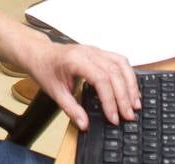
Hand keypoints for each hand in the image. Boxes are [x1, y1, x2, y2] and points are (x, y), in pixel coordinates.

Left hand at [18, 40, 138, 130]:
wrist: (39, 53)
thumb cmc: (45, 68)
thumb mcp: (54, 92)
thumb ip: (71, 109)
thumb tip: (84, 124)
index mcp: (76, 60)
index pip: (101, 79)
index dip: (109, 100)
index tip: (113, 116)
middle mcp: (88, 52)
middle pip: (114, 72)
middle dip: (123, 96)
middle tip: (127, 115)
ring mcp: (95, 50)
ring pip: (121, 64)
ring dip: (130, 85)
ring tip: (135, 104)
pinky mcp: (99, 52)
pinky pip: (119, 60)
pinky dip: (128, 75)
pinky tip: (131, 89)